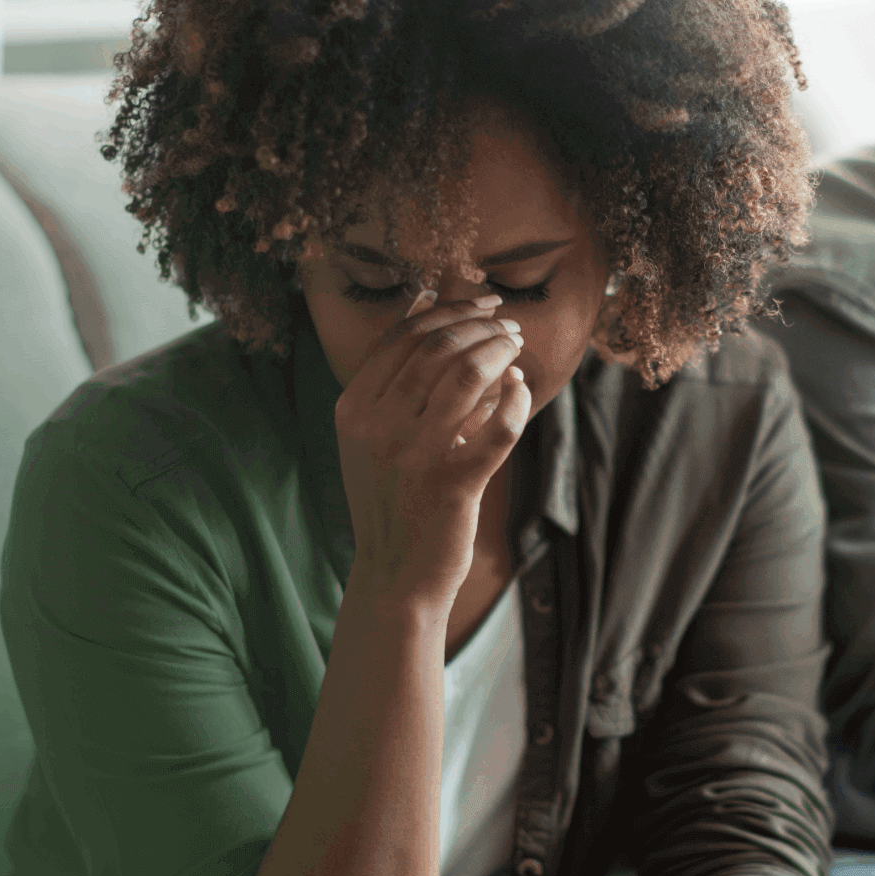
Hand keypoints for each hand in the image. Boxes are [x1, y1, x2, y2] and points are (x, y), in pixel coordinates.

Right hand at [333, 290, 532, 608]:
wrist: (393, 575)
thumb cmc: (393, 497)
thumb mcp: (374, 435)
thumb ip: (396, 374)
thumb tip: (426, 300)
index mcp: (353, 409)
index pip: (403, 337)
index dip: (449, 310)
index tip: (482, 302)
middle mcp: (377, 427)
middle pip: (438, 348)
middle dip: (481, 325)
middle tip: (508, 324)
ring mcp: (415, 456)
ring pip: (468, 374)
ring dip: (501, 351)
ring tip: (517, 347)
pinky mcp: (454, 484)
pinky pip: (500, 424)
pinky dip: (516, 396)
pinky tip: (521, 388)